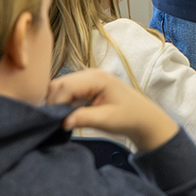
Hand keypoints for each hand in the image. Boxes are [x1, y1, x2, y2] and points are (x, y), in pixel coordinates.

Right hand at [47, 68, 178, 152]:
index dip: (55, 103)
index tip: (53, 120)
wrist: (142, 118)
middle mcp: (91, 74)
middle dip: (53, 101)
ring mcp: (88, 78)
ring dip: (56, 102)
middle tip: (54, 120)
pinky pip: (67, 91)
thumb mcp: (106, 120)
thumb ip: (83, 118)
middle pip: (59, 84)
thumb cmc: (128, 117)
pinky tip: (65, 114)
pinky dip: (62, 102)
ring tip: (59, 118)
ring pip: (60, 87)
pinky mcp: (87, 86)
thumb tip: (62, 122)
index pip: (65, 86)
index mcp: (97, 78)